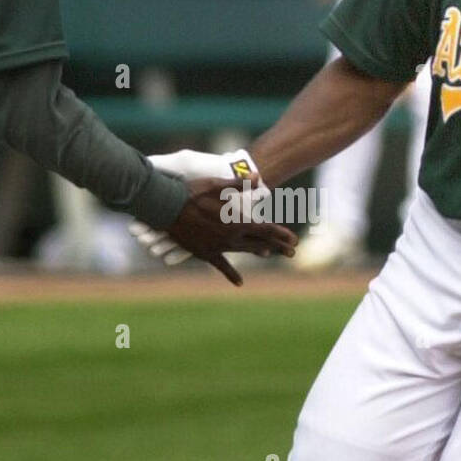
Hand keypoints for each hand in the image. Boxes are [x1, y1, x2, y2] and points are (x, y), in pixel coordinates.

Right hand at [165, 176, 295, 285]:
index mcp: (237, 221)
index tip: (295, 240)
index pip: (266, 229)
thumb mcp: (216, 184)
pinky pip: (222, 266)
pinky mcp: (206, 253)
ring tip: (271, 254)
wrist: (166, 208)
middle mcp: (231, 237)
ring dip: (260, 252)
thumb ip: (239, 184)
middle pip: (261, 242)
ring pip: (245, 251)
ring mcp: (219, 247)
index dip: (282, 234)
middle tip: (293, 251)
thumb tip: (258, 177)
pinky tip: (239, 283)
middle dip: (278, 246)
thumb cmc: (192, 193)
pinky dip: (231, 274)